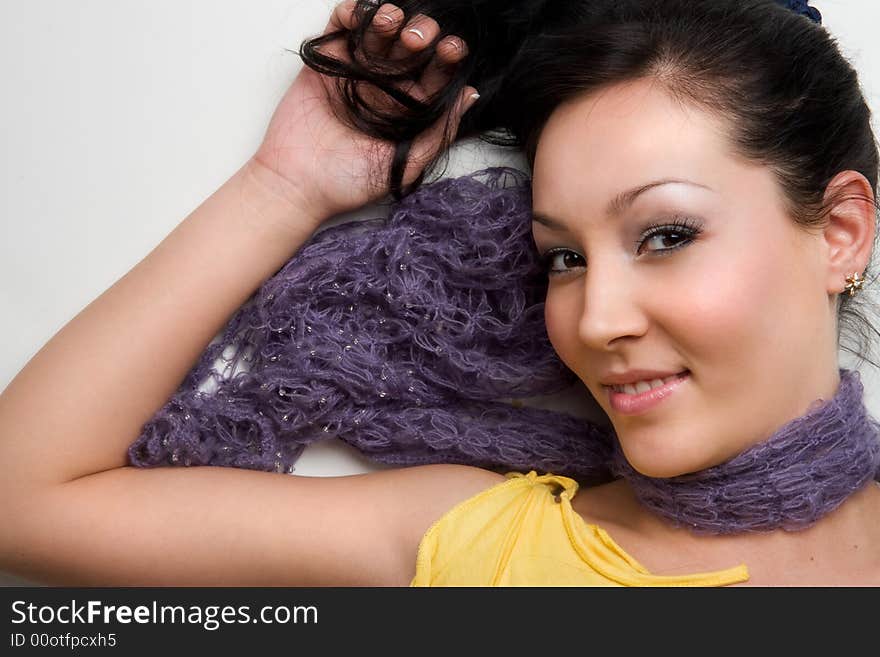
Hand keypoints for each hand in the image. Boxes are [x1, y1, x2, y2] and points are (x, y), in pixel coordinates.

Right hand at [254, 1, 476, 221]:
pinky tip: (363, 15)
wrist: (298, 183)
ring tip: (390, 21)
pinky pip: (341, 26)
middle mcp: (387, 86)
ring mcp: (357, 71)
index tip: (452, 50)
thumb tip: (470, 95)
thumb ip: (439, 133)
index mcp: (411, 108)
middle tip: (417, 40)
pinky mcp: (327, 61)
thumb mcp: (404, 164)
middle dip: (422, 34)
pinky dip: (353, 13)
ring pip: (381, 31)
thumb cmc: (349, 183)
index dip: (448, 58)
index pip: (437, 73)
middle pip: (413, 46)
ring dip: (390, 18)